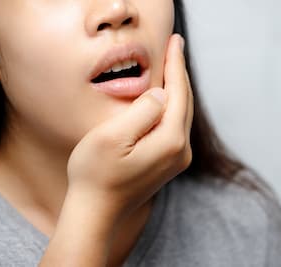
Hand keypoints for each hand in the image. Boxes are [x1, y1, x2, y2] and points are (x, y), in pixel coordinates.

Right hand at [67, 33, 193, 219]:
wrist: (96, 213)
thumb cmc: (96, 175)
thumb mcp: (112, 136)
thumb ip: (141, 111)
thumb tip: (161, 94)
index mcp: (170, 140)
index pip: (178, 92)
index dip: (176, 64)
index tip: (174, 41)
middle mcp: (180, 151)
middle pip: (184, 102)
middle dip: (179, 72)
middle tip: (175, 46)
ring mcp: (176, 160)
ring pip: (181, 114)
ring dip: (177, 88)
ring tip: (173, 66)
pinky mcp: (168, 164)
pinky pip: (175, 126)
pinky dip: (172, 107)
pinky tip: (167, 98)